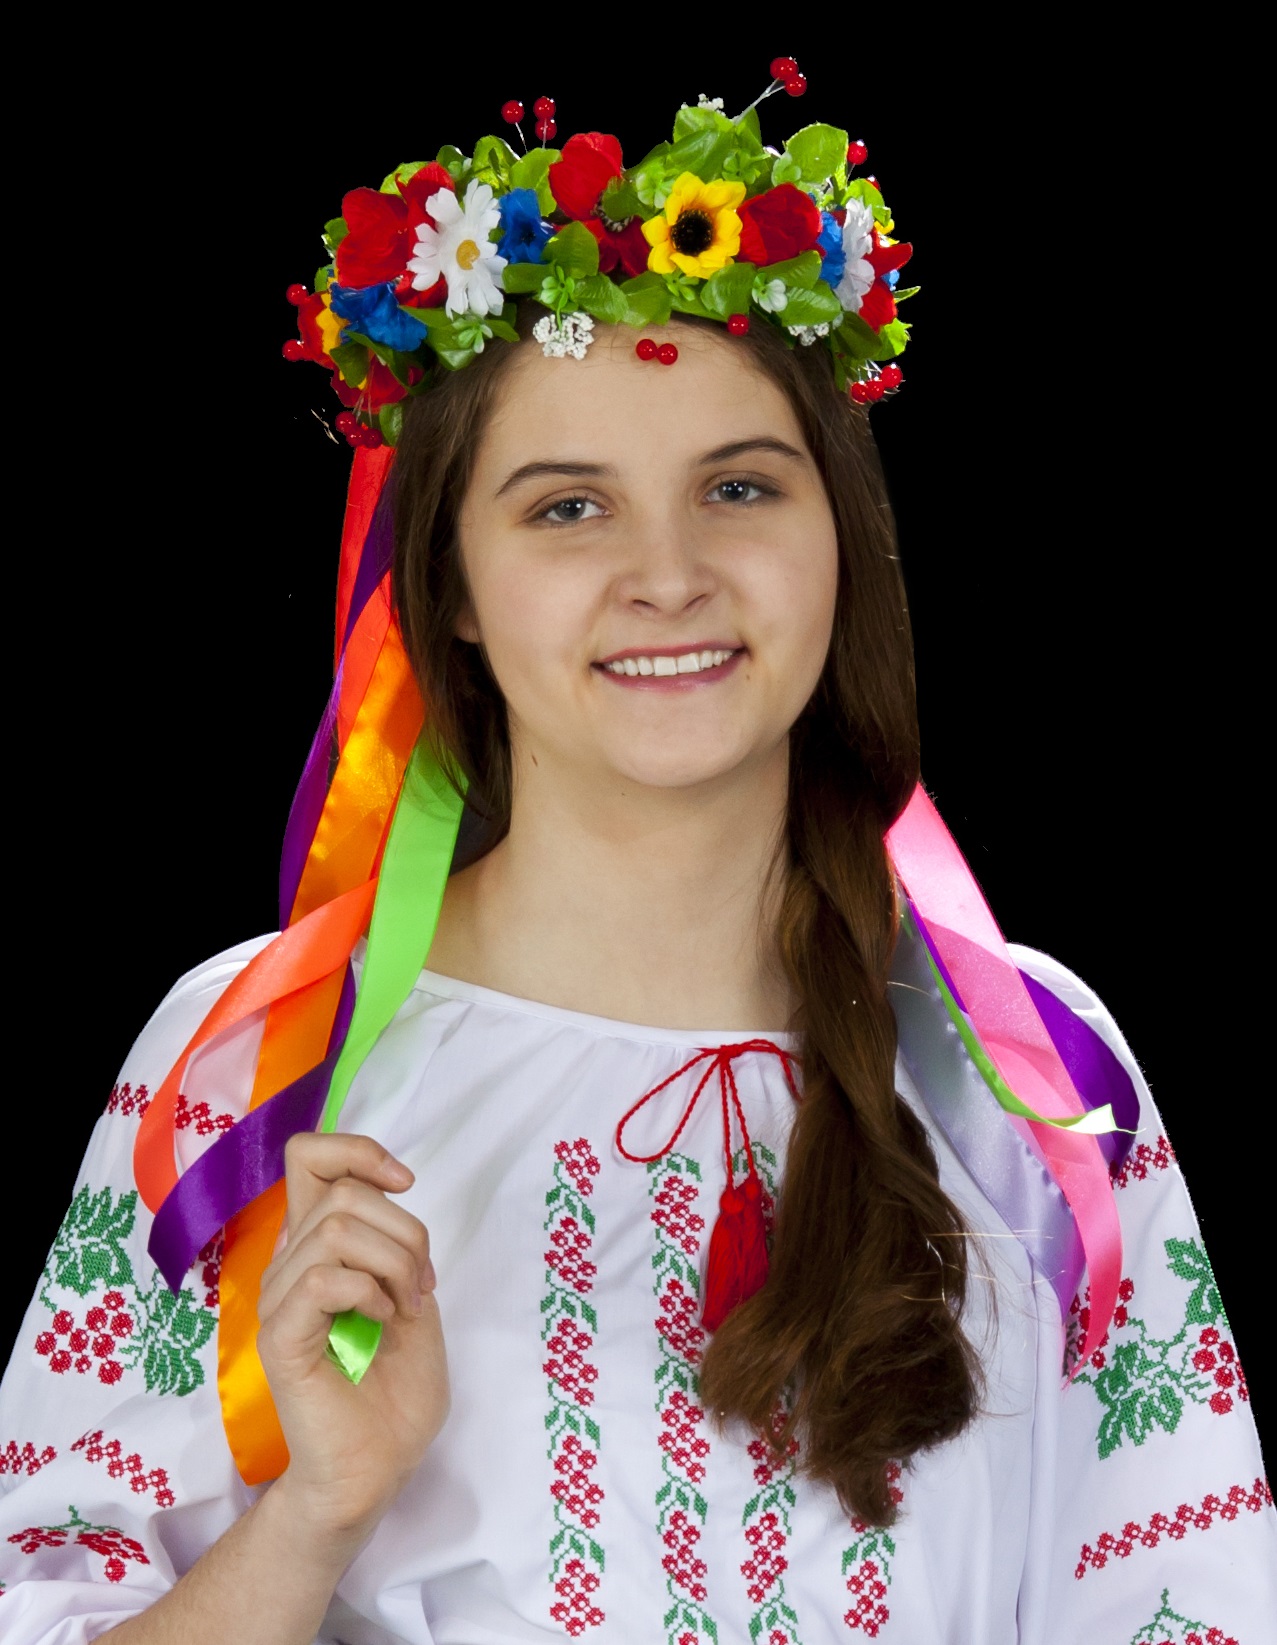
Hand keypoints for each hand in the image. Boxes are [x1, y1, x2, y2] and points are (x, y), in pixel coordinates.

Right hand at [256, 1133, 448, 1553]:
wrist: (378, 1467)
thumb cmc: (395, 1390)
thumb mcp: (411, 1295)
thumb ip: (393, 1241)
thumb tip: (387, 1194)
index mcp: (316, 1247)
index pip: (309, 1155)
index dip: (358, 1150)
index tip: (404, 1182)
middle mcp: (289, 1264)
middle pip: (341, 1192)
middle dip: (405, 1230)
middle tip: (420, 1286)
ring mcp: (278, 1300)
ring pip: (337, 1231)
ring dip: (394, 1264)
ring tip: (404, 1309)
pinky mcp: (280, 1337)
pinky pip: (323, 1280)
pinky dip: (370, 1292)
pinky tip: (382, 1324)